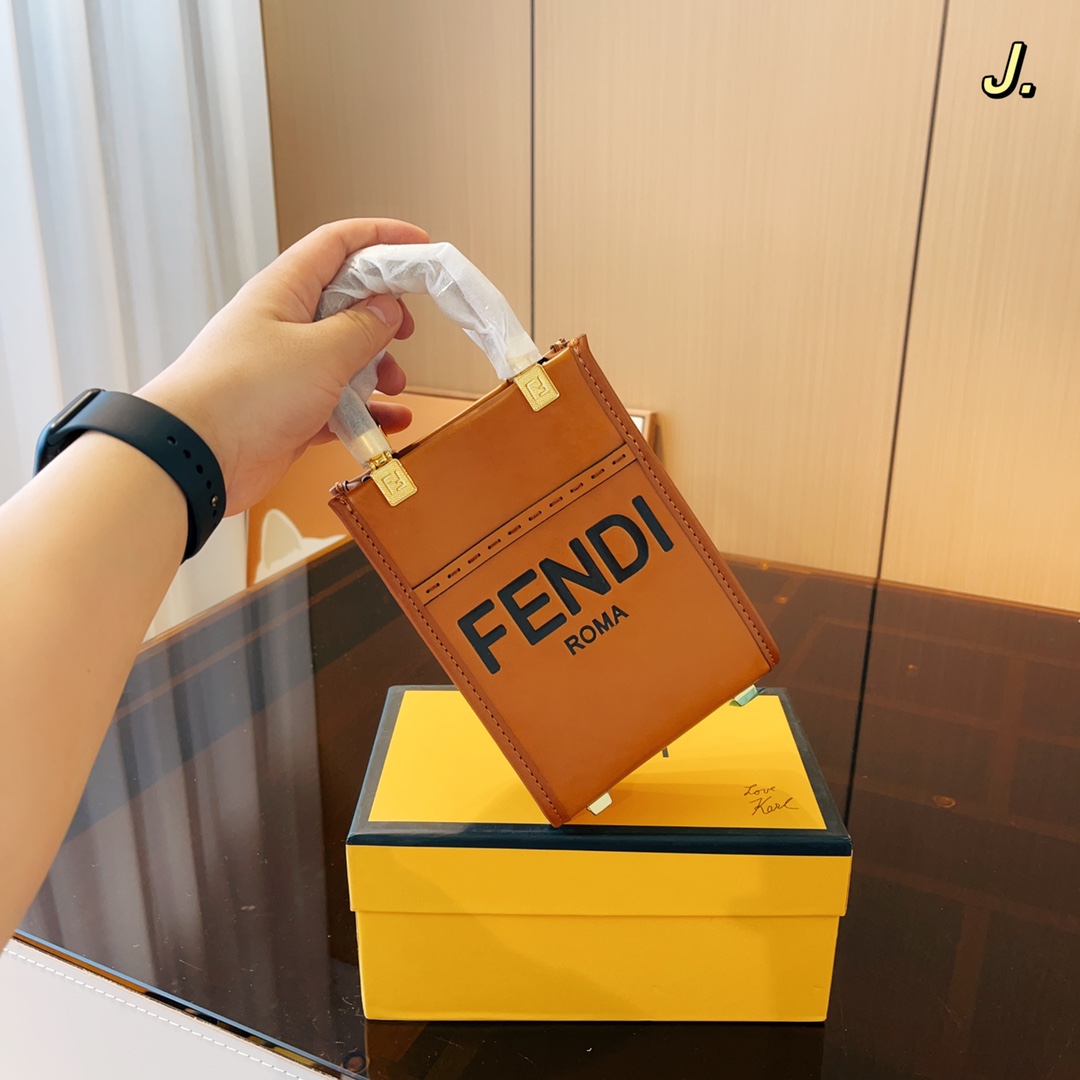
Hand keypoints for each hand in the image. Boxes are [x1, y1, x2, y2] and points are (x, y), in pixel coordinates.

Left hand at [137, 218, 428, 513]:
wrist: (195, 456)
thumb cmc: (243, 394)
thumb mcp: (320, 353)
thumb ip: (362, 328)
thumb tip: (388, 310)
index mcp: (284, 290)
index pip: (337, 244)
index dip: (381, 237)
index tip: (419, 244)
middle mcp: (284, 324)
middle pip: (347, 302)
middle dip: (384, 316)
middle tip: (407, 331)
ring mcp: (287, 370)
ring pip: (346, 357)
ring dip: (378, 370)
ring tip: (394, 386)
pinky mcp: (290, 412)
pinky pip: (340, 406)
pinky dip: (367, 414)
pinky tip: (390, 422)